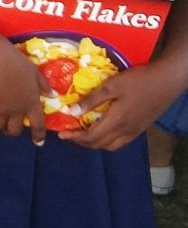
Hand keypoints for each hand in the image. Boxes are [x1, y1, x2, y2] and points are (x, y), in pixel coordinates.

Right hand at [0, 30, 52, 142]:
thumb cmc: (14, 61)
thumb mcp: (34, 71)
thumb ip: (43, 85)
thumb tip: (53, 96)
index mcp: (31, 102)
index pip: (38, 125)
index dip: (38, 136)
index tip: (38, 142)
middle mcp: (17, 111)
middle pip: (14, 130)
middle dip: (12, 129)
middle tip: (8, 123)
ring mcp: (0, 111)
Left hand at [63, 62, 187, 151]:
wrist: (167, 81)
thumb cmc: (139, 81)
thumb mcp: (112, 85)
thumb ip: (92, 100)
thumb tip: (71, 112)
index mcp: (117, 121)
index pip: (91, 137)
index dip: (74, 138)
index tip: (61, 134)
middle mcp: (125, 130)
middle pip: (99, 145)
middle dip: (81, 142)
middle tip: (69, 134)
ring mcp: (135, 131)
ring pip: (111, 146)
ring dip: (94, 143)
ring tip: (83, 133)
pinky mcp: (141, 128)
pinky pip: (120, 142)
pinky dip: (107, 141)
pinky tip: (102, 130)